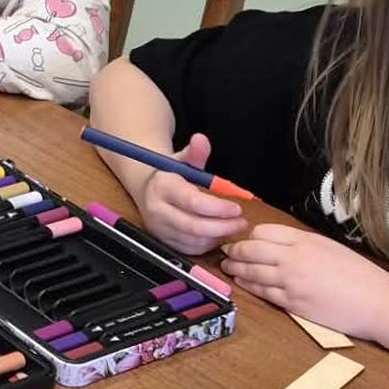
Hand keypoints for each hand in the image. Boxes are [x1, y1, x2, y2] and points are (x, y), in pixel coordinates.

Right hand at [130, 133, 246, 254]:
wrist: (147, 188)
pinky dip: (208, 243)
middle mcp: (158, 211)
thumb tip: (201, 139)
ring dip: (217, 235)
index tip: (237, 208)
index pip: (192, 202)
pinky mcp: (164, 241)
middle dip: (222, 226)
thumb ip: (195, 153)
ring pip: (194, 240)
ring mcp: (159, 229)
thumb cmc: (171, 174)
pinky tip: (218, 233)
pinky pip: (190, 249)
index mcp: (163, 188)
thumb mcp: (182, 160)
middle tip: (241, 222)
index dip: (217, 208)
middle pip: (193, 226)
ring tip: (232, 226)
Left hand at [220, 224, 388, 340]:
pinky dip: (249, 287)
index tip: (246, 240)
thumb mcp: (332, 249)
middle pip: (251, 249)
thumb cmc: (362, 276)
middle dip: (235, 251)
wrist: (378, 303)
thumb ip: (306, 245)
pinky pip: (262, 292)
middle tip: (227, 253)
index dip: (251, 236)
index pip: (264, 231)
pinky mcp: (292, 303)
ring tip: (228, 268)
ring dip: (236, 269)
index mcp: (306, 240)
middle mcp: (294, 257)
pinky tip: (243, 284)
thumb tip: (284, 245)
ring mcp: (291, 281)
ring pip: (252, 271)